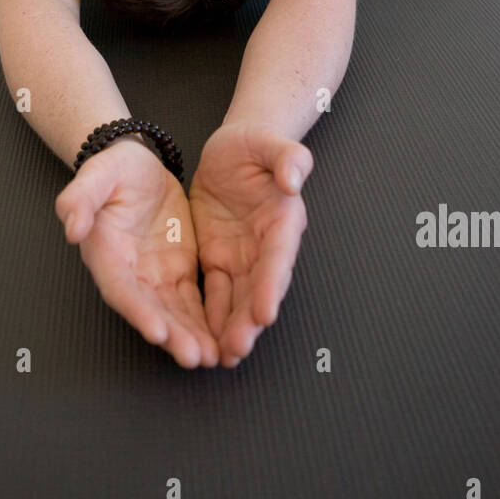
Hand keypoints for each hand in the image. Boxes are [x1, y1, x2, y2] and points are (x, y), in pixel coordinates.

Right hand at [55, 139, 218, 368]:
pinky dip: (204, 322)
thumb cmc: (112, 169)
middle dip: (172, 335)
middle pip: (150, 310)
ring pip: (173, 313)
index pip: (120, 288)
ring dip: (190, 336)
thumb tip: (71, 228)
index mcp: (105, 253)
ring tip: (211, 357)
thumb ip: (79, 199)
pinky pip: (192, 302)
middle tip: (193, 355)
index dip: (138, 311)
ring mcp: (154, 275)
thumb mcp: (96, 175)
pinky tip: (220, 340)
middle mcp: (129, 272)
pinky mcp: (178, 271)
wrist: (136, 165)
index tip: (157, 331)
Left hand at [189, 122, 313, 366]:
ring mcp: (242, 256)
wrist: (232, 149)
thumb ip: (288, 157)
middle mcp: (265, 246)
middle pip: (259, 288)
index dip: (271, 285)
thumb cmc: (255, 144)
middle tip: (237, 348)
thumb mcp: (269, 142)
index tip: (264, 312)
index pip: (278, 256)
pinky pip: (215, 292)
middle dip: (249, 321)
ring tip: (223, 356)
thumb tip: (295, 178)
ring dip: (232, 328)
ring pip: (238, 298)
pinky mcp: (218, 258)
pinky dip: (212, 317)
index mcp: (282, 220)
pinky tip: (204, 339)